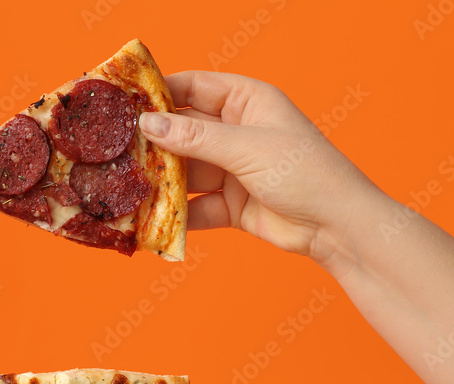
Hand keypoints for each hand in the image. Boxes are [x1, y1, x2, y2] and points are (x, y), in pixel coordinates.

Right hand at [140, 71, 386, 264]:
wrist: (336, 226)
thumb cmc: (305, 172)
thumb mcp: (246, 148)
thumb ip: (195, 138)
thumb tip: (149, 124)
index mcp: (246, 102)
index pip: (193, 87)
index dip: (159, 92)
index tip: (123, 102)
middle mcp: (236, 132)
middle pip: (183, 132)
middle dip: (153, 143)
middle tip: (116, 150)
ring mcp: (232, 169)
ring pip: (185, 172)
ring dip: (161, 182)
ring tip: (127, 187)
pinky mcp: (230, 205)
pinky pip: (195, 207)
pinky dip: (176, 214)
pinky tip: (152, 219)